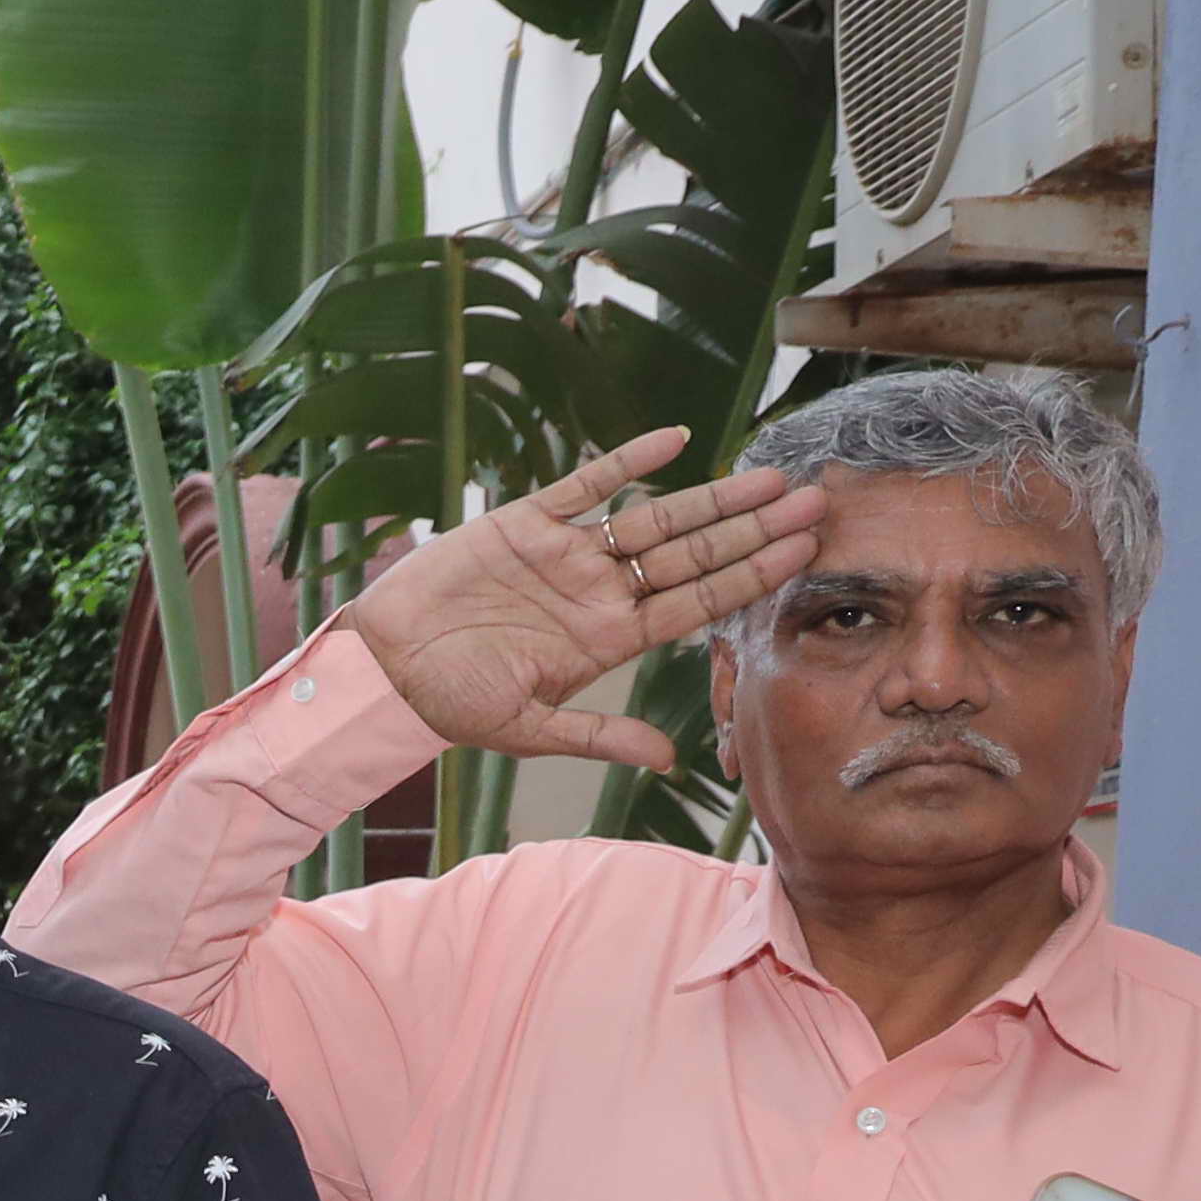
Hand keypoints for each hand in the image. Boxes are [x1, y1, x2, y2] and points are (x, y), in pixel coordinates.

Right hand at [339, 430, 825, 764]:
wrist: (384, 668)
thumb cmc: (450, 703)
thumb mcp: (528, 729)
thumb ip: (599, 736)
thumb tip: (668, 760)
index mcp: (608, 639)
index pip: (698, 602)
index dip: (752, 576)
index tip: (806, 553)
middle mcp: (600, 593)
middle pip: (694, 553)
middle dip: (757, 529)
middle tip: (817, 499)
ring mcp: (568, 555)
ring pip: (656, 517)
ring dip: (713, 496)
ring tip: (770, 474)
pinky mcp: (526, 524)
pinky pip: (587, 484)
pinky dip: (628, 460)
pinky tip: (675, 440)